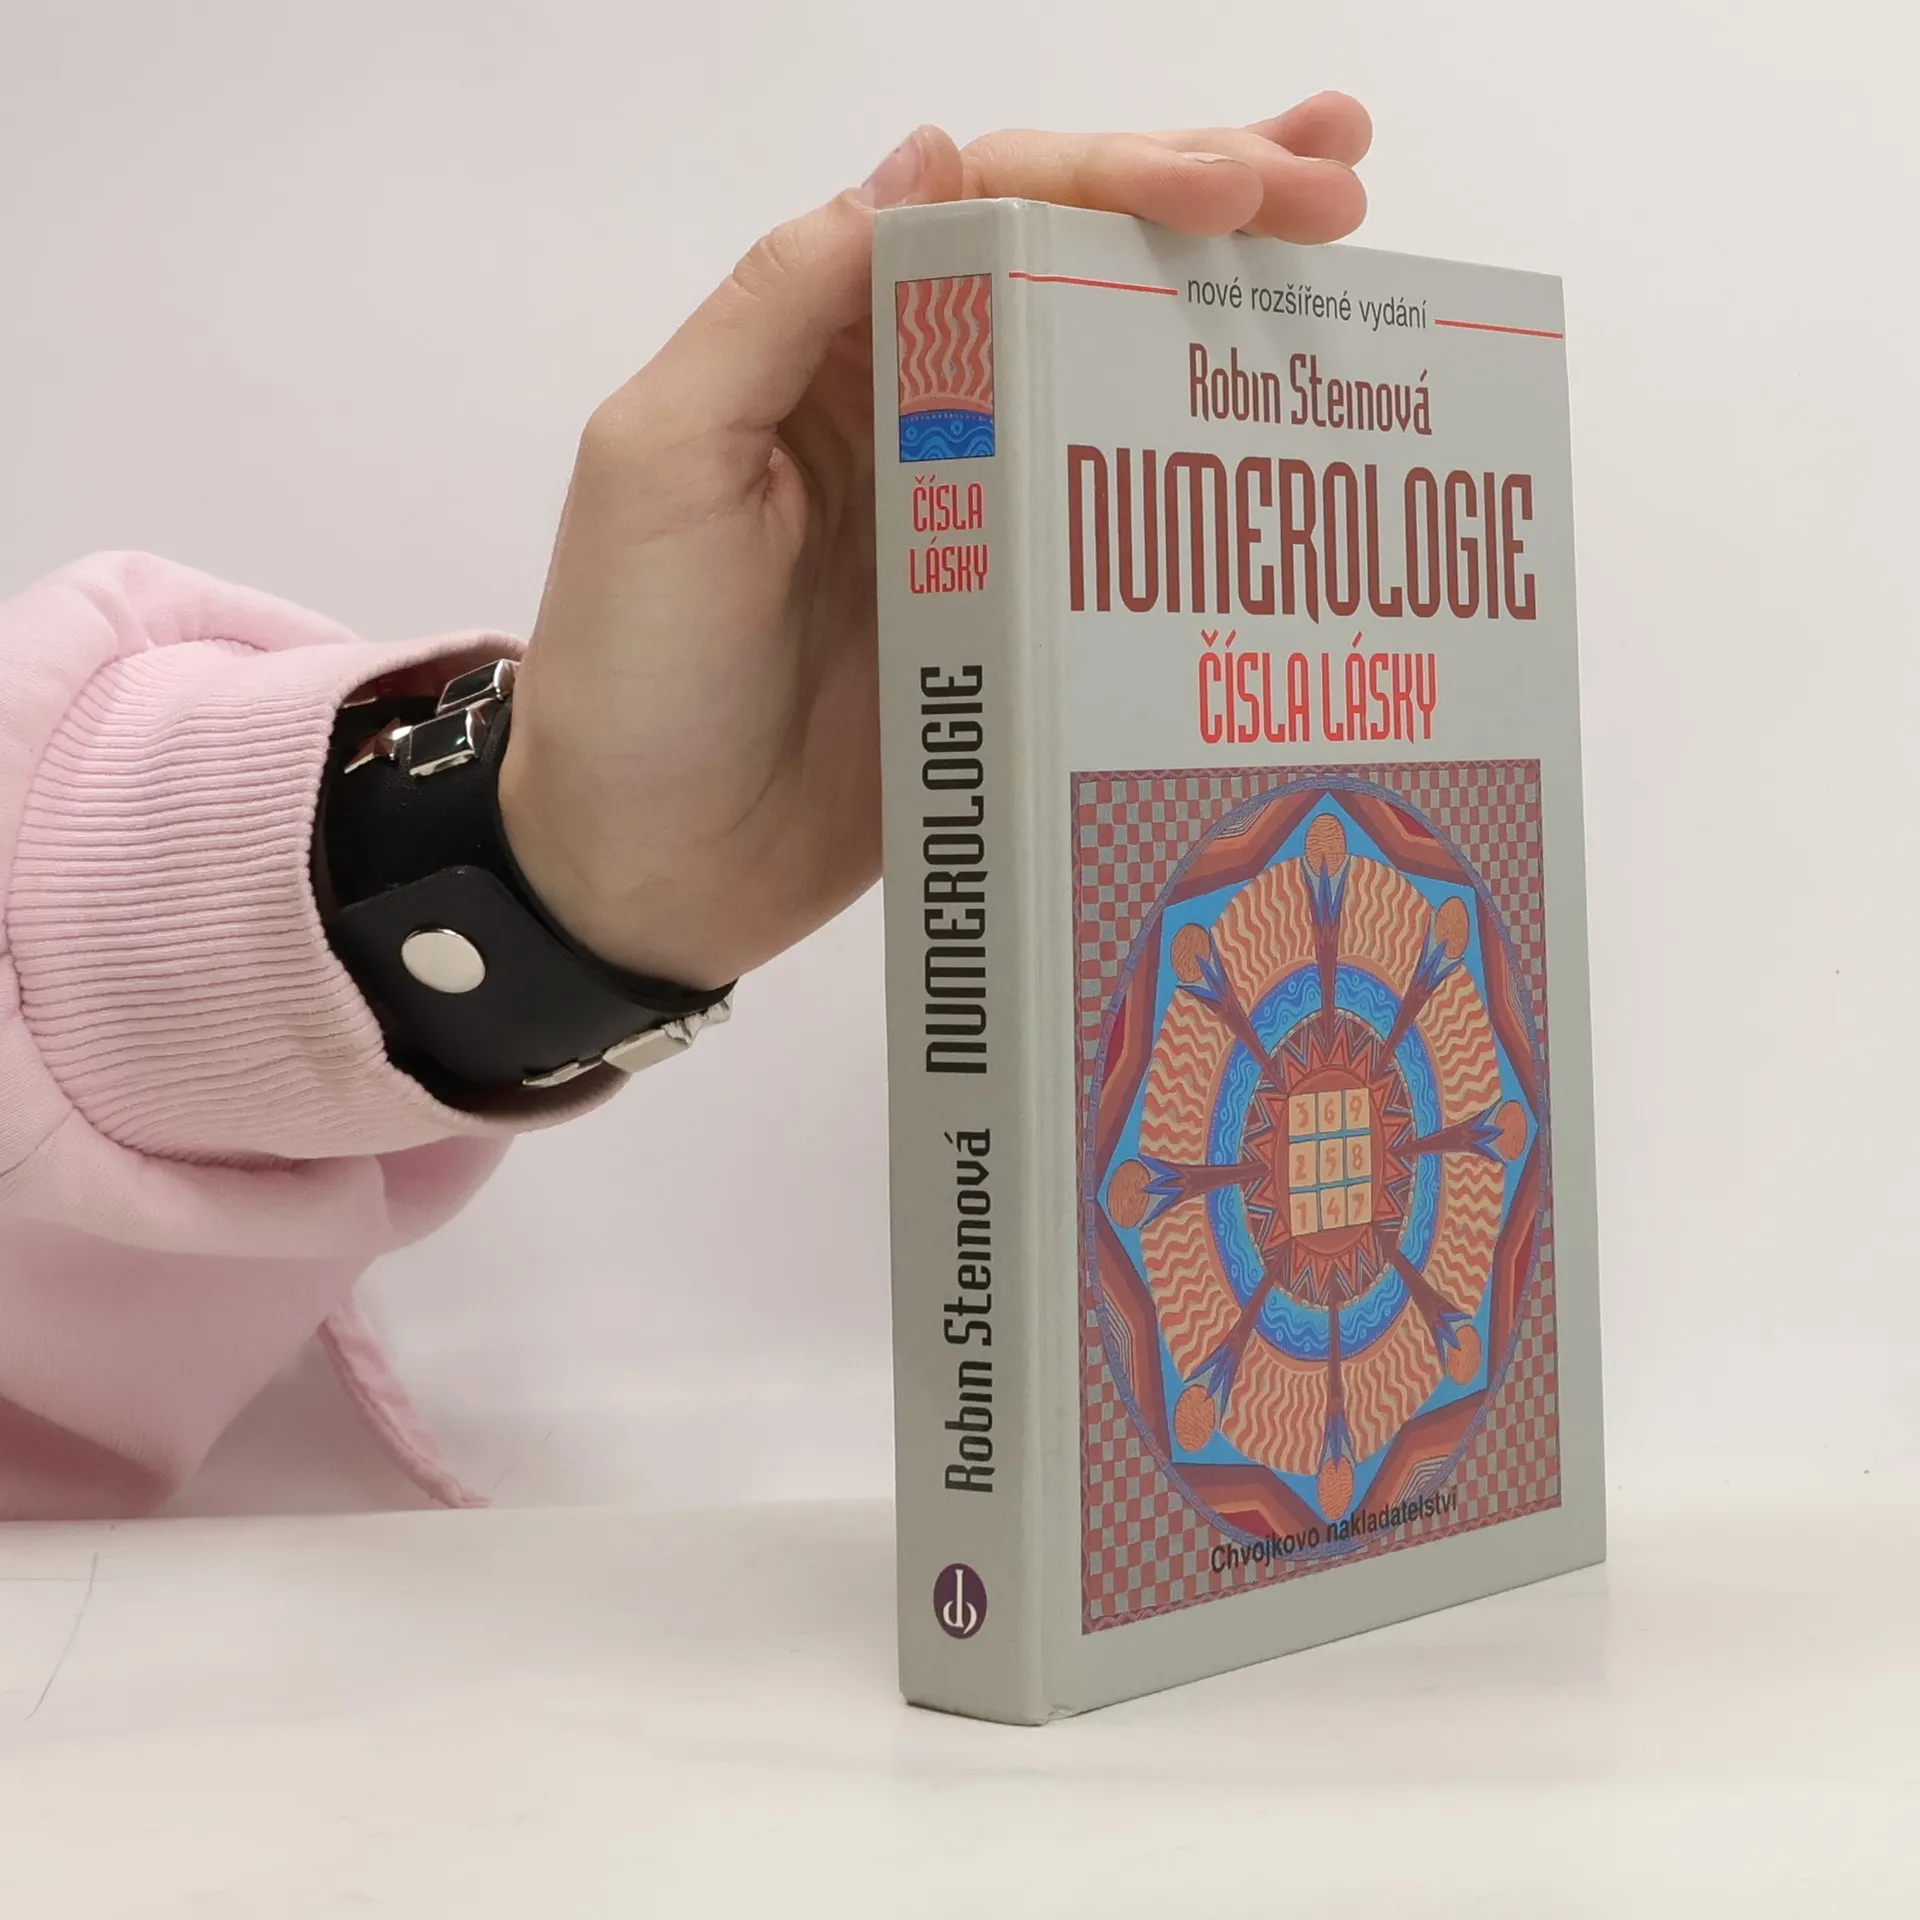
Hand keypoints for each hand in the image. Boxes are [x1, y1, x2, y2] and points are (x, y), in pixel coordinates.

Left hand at [499, 101, 1371, 988]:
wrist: (649, 871)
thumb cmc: (633, 672)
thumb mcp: (661, 463)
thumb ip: (778, 306)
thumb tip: (928, 158)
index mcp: (832, 349)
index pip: (990, 210)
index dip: (1117, 176)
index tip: (1236, 186)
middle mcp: (917, 410)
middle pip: (1074, 270)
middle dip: (1208, 204)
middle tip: (1339, 181)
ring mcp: (978, 519)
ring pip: (1115, 378)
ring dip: (1228, 309)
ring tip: (1354, 256)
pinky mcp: (1015, 623)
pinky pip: (1124, 530)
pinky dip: (1207, 481)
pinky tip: (1294, 448)